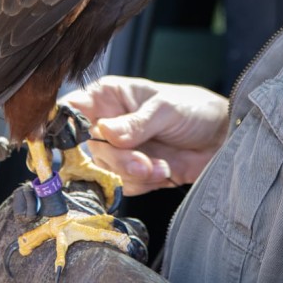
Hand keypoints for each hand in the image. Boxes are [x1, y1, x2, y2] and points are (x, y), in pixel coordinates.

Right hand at [65, 76, 228, 194]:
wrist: (222, 138)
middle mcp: (107, 123)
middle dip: (115, 159)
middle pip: (85, 149)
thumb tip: (106, 132)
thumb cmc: (194, 109)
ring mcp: (118, 150)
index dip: (60, 127)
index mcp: (108, 96)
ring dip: (132, 173)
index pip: (70, 110)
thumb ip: (136, 123)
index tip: (66, 145)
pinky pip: (121, 186)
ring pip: (102, 171)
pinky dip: (142, 183)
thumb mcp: (166, 109)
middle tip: (141, 161)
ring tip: (159, 165)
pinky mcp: (131, 173)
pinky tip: (163, 170)